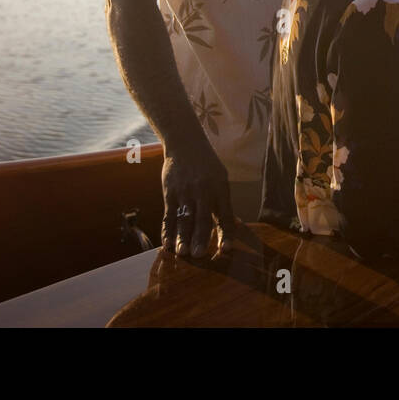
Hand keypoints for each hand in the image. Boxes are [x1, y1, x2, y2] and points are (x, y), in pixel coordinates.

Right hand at [160, 139, 238, 258]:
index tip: (225, 249)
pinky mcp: (170, 193)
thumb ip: (223, 203)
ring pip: (184, 218)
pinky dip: (167, 231)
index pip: (224, 215)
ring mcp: (185, 192)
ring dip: (182, 237)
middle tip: (198, 255)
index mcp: (220, 189)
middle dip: (200, 238)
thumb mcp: (221, 179)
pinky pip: (169, 215)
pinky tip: (167, 244)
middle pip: (202, 218)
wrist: (185, 144)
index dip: (225, 233)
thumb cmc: (207, 166)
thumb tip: (231, 225)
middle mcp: (203, 192)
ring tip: (182, 253)